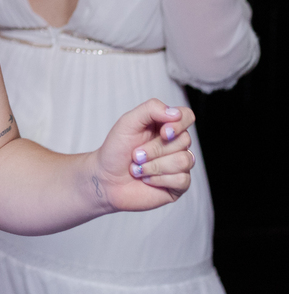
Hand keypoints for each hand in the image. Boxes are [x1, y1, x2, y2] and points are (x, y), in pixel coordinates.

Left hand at [92, 98, 195, 212]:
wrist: (105, 178)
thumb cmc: (116, 149)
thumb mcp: (127, 122)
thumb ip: (150, 109)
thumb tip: (176, 113)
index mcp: (165, 125)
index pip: (187, 116)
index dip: (179, 124)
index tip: (163, 132)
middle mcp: (176, 144)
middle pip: (184, 140)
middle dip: (154, 149)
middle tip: (136, 154)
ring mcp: (179, 165)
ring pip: (184, 161)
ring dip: (154, 165)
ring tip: (138, 168)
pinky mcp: (179, 184)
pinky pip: (182, 180)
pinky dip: (158, 179)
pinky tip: (146, 179)